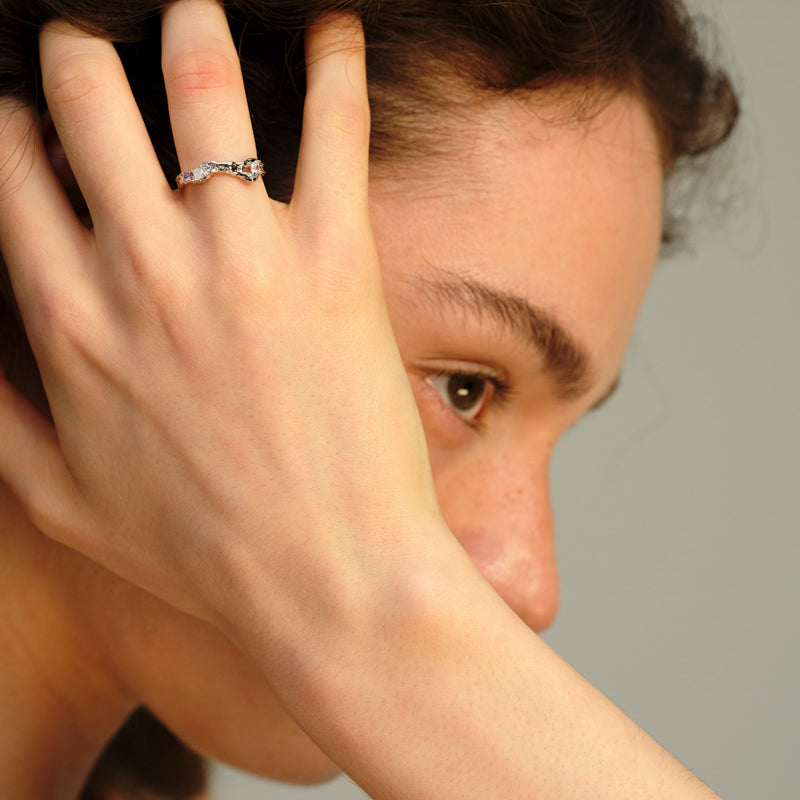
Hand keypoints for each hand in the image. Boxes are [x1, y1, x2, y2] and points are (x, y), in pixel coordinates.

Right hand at [0, 0, 440, 630]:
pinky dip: (334, 66)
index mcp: (68, 320)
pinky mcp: (334, 264)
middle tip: (96, 44)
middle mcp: (143, 270)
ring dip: (188, 31)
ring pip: (198, 89)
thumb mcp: (66, 503)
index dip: (15, 121)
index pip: (12, 169)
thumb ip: (1, 420)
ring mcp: (241, 259)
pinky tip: (330, 30)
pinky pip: (334, 132)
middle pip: (86, 102)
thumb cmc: (203, 550)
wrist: (325, 577)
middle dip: (81, 55)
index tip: (31, 108)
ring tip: (192, 12)